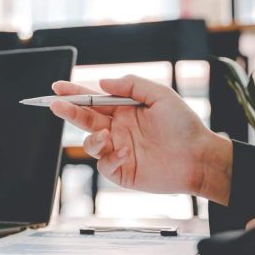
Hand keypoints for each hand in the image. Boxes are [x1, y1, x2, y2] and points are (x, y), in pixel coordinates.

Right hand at [49, 75, 233, 204]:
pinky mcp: (121, 171)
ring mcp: (117, 150)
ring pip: (90, 143)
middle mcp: (117, 129)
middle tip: (55, 104)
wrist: (199, 158)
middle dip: (68, 111)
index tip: (57, 87)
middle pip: (84, 119)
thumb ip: (132, 85)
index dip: (74, 93)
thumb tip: (102, 82)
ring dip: (92, 138)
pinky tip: (125, 153)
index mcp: (124, 110)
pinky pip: (104, 165)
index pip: (93, 99)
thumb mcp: (161, 95)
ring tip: (106, 136)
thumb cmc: (184, 126)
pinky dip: (110, 158)